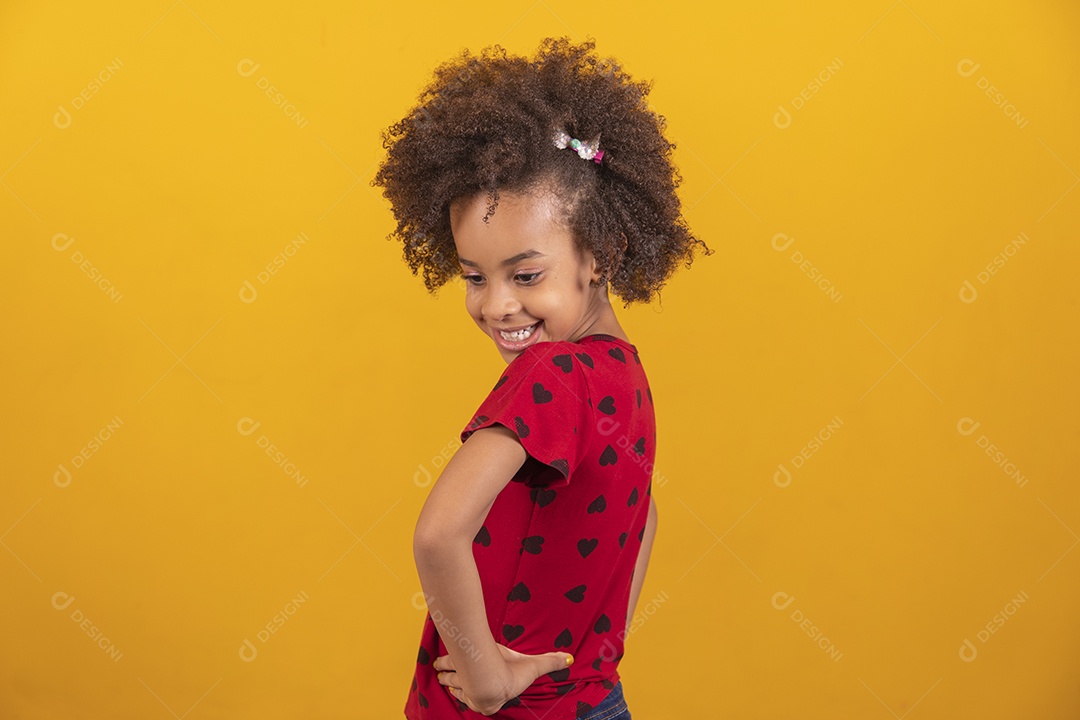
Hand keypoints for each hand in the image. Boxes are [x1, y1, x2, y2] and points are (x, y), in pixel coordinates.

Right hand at [434, 643, 572, 714]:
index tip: (468, 684)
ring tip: (438, 669)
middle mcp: (474, 692)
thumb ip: (550, 662)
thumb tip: (569, 659)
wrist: (489, 676)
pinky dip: (442, 667)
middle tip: (443, 676)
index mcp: (491, 696)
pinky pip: (447, 670)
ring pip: (451, 677)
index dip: (473, 688)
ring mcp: (462, 681)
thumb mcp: (534, 665)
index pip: (481, 694)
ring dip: (445, 673)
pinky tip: (436, 667)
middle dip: (452, 679)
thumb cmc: (511, 675)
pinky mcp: (454, 671)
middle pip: (460, 683)